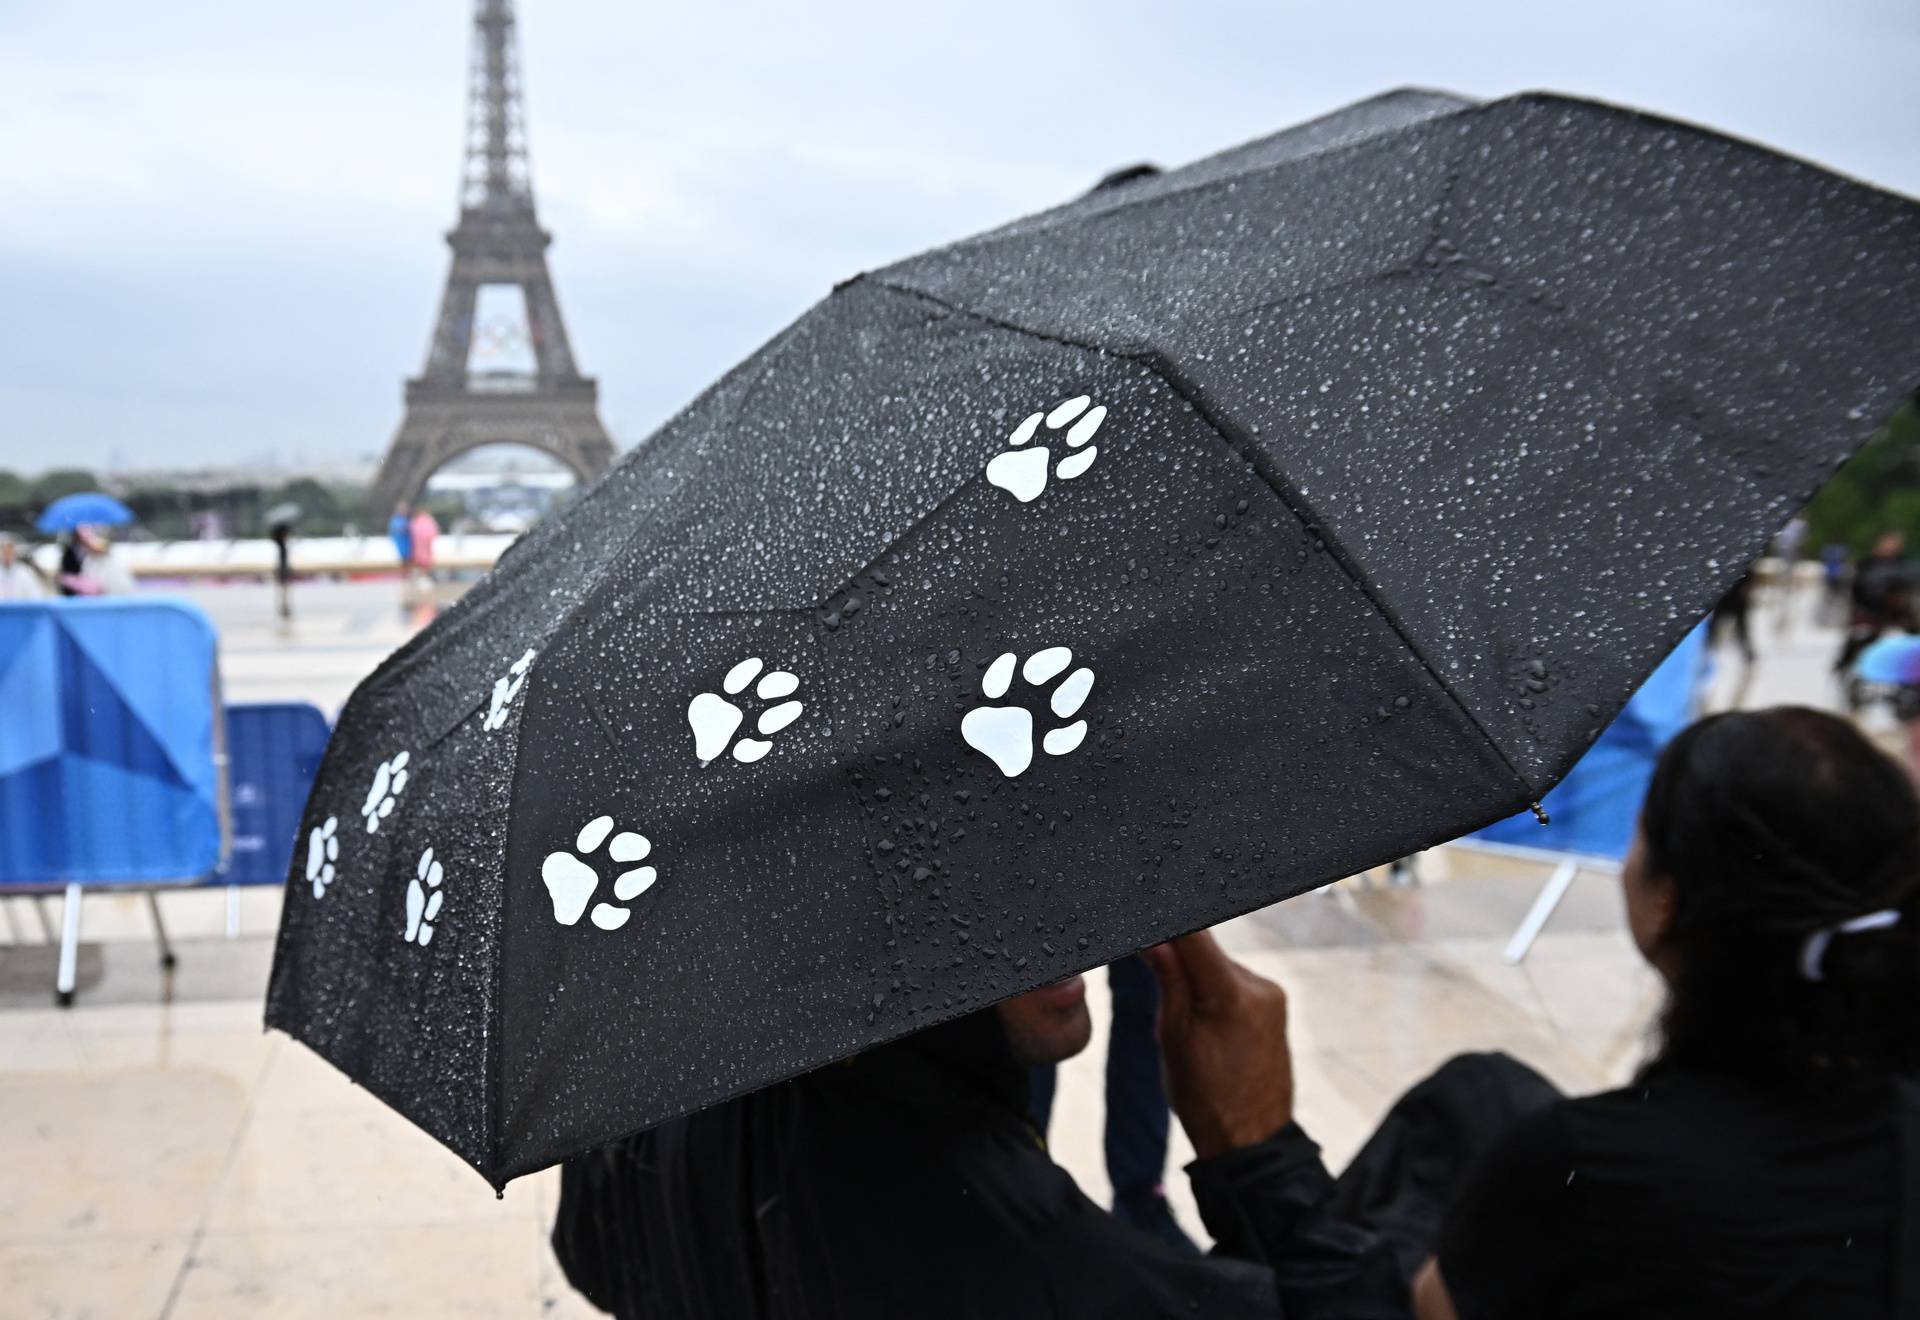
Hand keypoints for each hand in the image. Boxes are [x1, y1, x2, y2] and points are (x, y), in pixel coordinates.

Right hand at [1142, 929, 1293, 1158]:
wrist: (1251, 1142)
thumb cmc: (1206, 1099)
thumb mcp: (1174, 1039)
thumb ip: (1169, 981)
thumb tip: (1155, 940)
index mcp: (1232, 995)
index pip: (1195, 935)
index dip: (1167, 924)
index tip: (1145, 916)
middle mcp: (1261, 988)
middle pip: (1207, 950)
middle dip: (1177, 956)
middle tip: (1150, 975)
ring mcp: (1273, 998)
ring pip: (1220, 966)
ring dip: (1197, 976)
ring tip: (1184, 1019)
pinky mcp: (1276, 1008)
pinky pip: (1237, 984)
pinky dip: (1215, 990)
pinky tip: (1205, 1023)